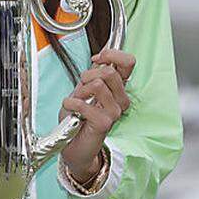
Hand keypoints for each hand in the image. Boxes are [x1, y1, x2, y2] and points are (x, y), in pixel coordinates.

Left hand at [59, 48, 135, 183]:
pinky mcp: (105, 123)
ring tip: (77, 102)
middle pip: (110, 71)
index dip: (111, 55)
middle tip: (81, 87)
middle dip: (88, 74)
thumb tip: (101, 55)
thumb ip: (93, 74)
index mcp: (117, 88)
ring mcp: (114, 112)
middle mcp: (120, 99)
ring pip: (98, 84)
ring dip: (80, 91)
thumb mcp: (83, 89)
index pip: (128, 62)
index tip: (96, 59)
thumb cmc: (77, 117)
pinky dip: (71, 104)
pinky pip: (86, 103)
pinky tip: (70, 110)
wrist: (72, 144)